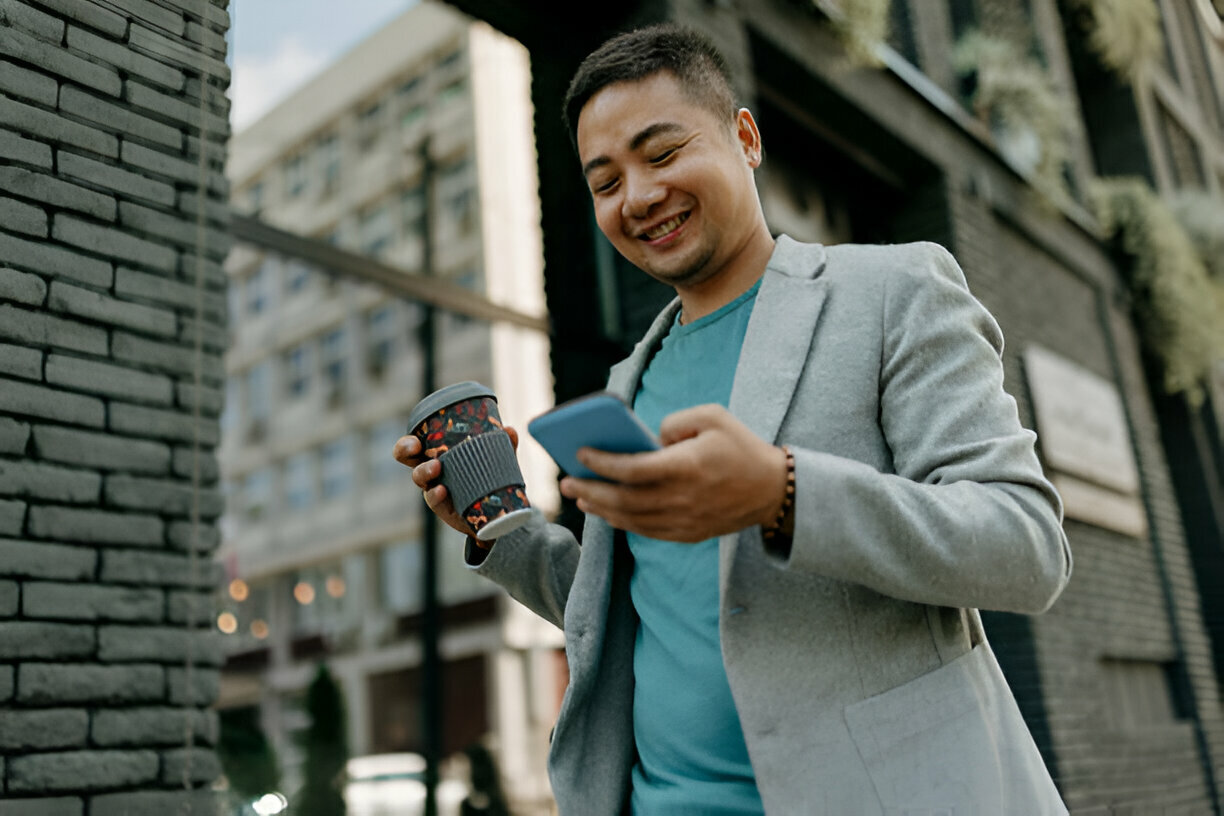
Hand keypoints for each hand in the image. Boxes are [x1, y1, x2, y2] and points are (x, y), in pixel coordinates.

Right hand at [392, 427, 520, 536]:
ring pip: (419, 477)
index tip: (415, 439)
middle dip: (405, 450)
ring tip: (437, 467)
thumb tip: (509, 430)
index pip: (415, 443)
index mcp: (438, 453)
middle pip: (408, 458)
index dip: (408, 441)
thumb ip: (504, 446)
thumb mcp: (497, 460)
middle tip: (416, 448)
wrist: (495, 513)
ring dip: (424, 471)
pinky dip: (436, 494)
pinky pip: (434, 500)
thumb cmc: (489, 477)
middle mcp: (432, 470)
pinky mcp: (443, 506)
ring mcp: (435, 488)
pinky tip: (442, 490)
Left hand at [559, 404, 786, 541]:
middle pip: (625, 499)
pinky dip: (622, 523)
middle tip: (566, 481)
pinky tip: (607, 511)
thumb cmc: (741, 447)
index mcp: (687, 467)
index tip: (580, 453)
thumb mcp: (713, 416)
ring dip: (602, 509)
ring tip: (580, 496)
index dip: (603, 462)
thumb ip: (675, 421)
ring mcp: (685, 521)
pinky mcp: (688, 534)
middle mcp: (683, 498)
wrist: (773, 490)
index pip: (633, 469)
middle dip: (591, 490)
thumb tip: (646, 438)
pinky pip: (647, 531)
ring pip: (632, 520)